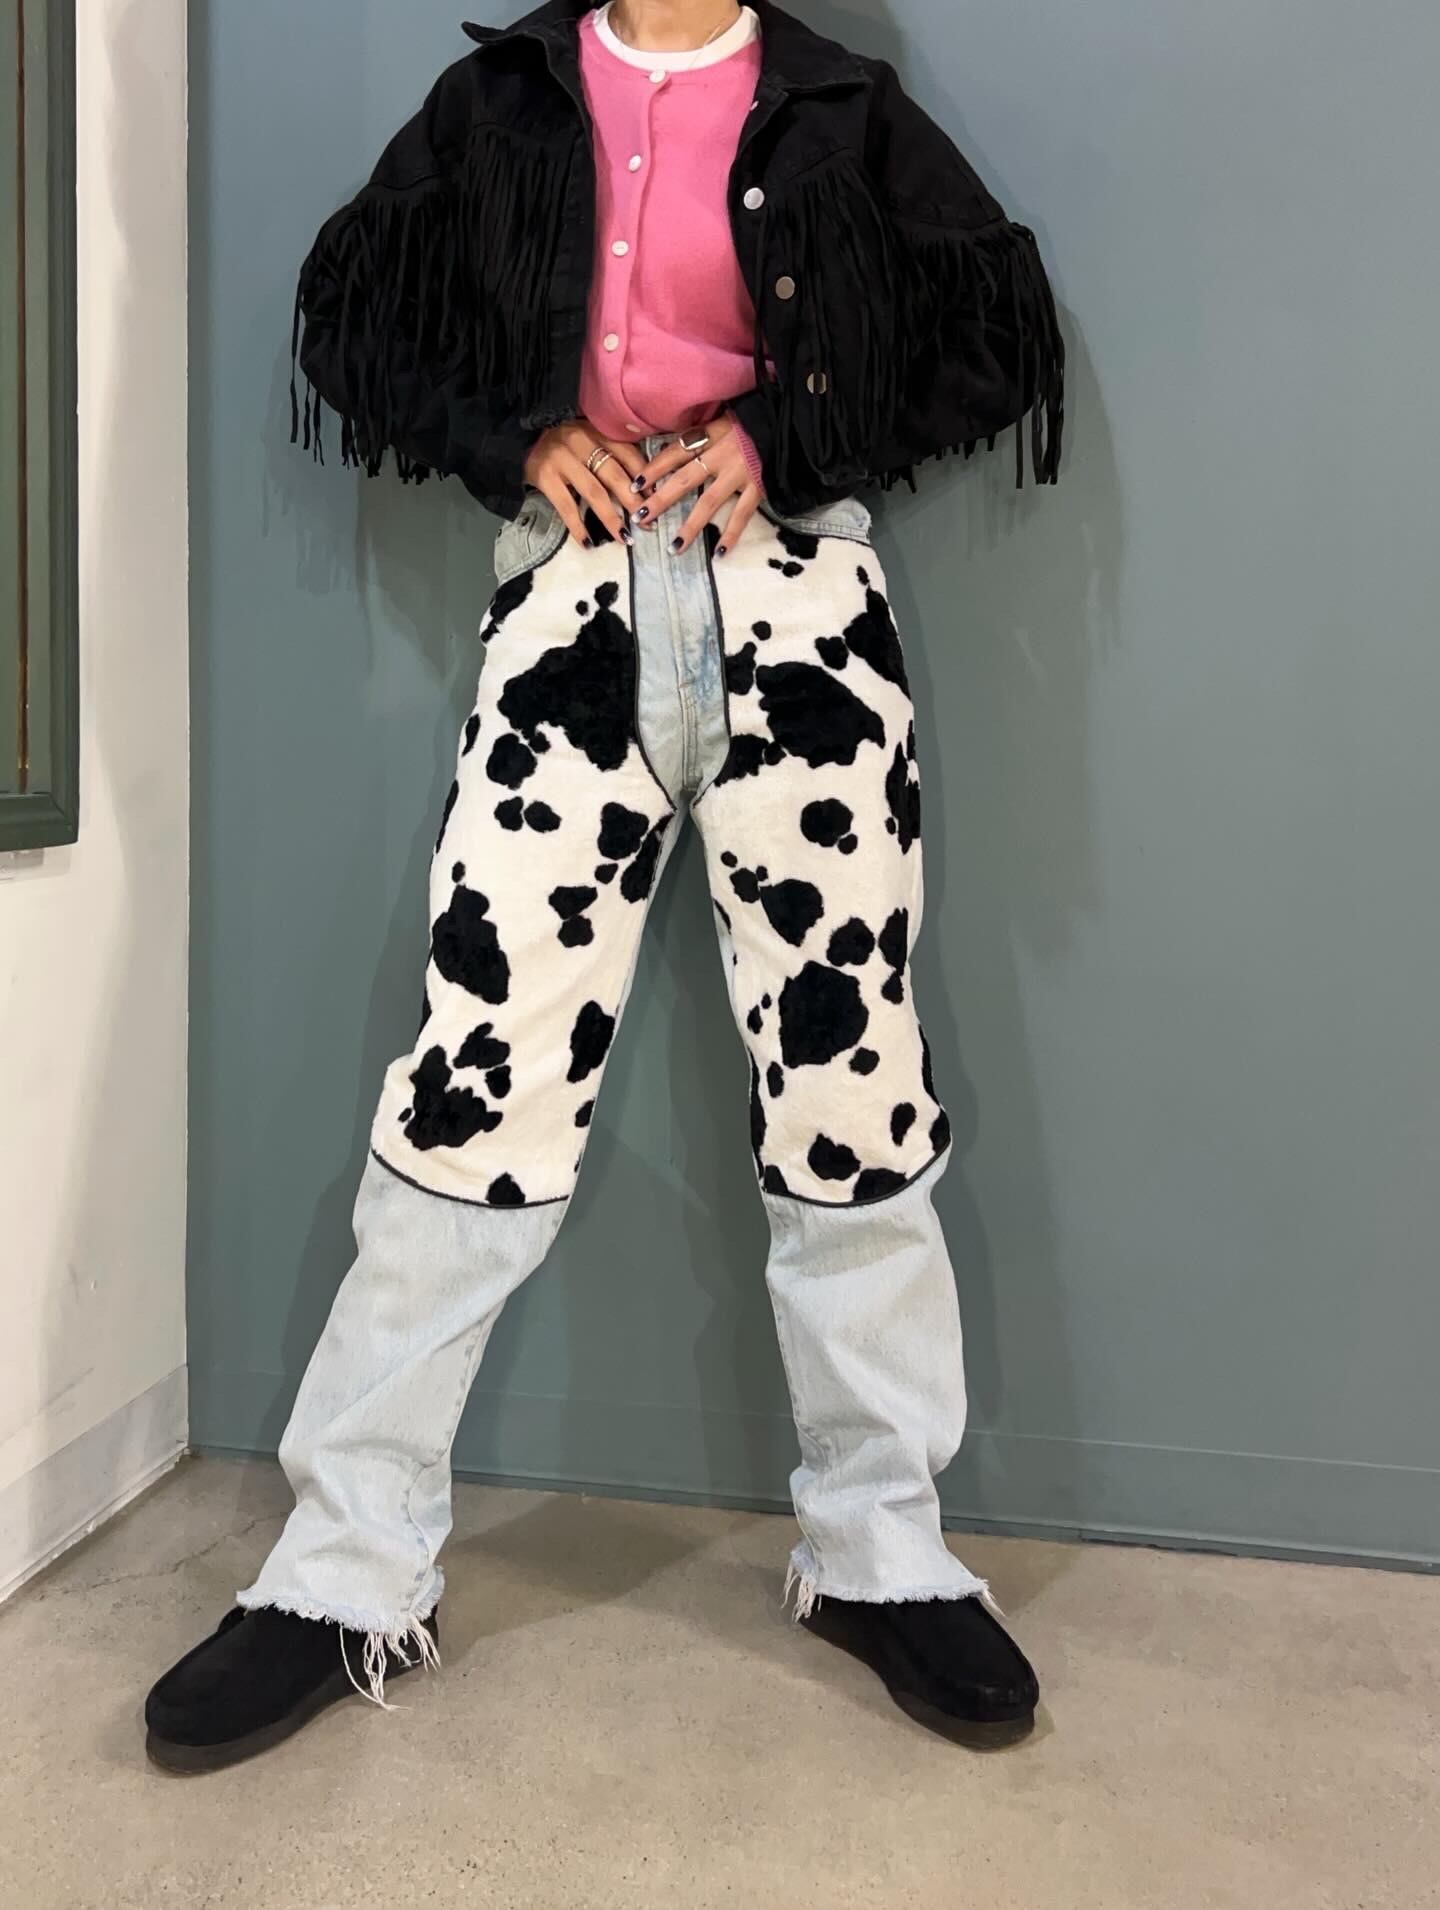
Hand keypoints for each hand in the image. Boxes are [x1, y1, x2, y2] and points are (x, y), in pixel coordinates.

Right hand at [523, 420, 647, 546]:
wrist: (517, 438)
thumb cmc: (559, 443)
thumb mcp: (587, 438)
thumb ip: (609, 452)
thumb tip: (643, 485)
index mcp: (596, 430)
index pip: (628, 453)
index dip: (645, 478)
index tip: (656, 499)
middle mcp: (581, 440)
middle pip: (614, 474)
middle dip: (634, 502)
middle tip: (648, 524)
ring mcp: (562, 458)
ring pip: (594, 492)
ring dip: (612, 518)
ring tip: (625, 538)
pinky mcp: (545, 475)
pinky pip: (566, 506)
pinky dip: (578, 527)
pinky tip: (588, 544)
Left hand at [631, 414, 760, 555]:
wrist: (789, 421)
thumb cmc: (754, 420)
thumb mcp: (724, 419)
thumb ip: (703, 435)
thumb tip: (675, 449)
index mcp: (710, 435)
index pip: (675, 453)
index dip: (654, 469)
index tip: (635, 485)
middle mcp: (720, 455)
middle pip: (683, 480)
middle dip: (660, 500)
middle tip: (641, 518)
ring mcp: (739, 473)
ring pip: (709, 503)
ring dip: (690, 527)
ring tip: (674, 548)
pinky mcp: (758, 486)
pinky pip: (742, 515)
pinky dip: (731, 535)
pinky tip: (719, 554)